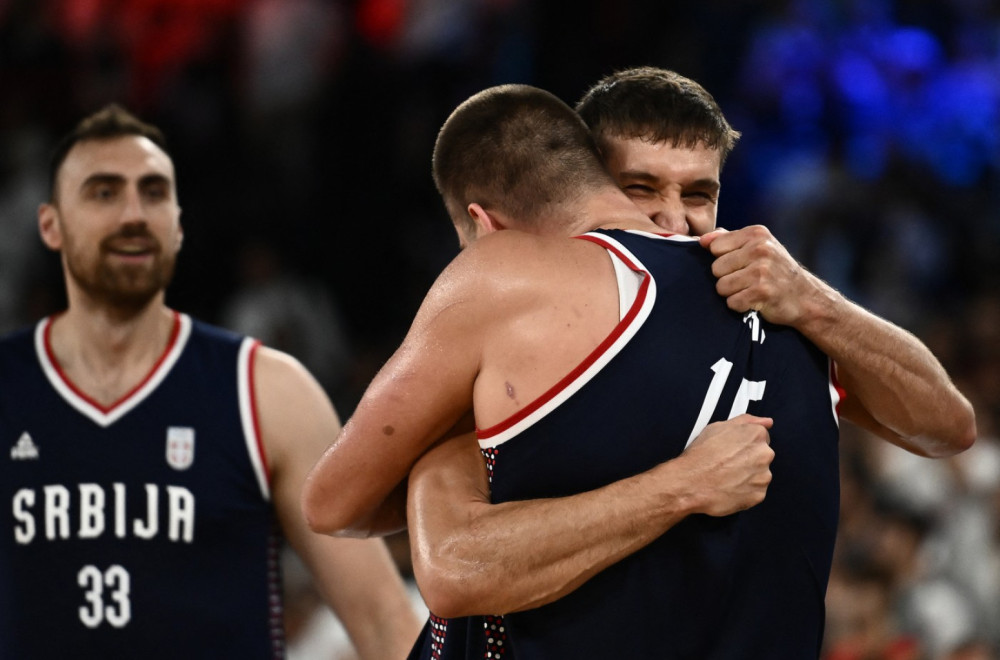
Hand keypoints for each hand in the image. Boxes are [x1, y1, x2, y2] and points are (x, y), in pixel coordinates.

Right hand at [677, 414, 773, 516]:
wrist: (691, 483)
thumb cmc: (701, 456)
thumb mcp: (717, 427)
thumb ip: (746, 421)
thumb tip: (766, 422)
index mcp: (756, 435)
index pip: (761, 437)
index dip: (745, 444)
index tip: (734, 450)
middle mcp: (764, 454)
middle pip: (762, 456)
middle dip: (749, 459)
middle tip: (728, 464)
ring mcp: (763, 476)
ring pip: (760, 474)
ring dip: (748, 476)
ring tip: (727, 477)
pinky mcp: (759, 495)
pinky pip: (756, 492)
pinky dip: (746, 491)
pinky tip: (730, 487)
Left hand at [700, 225, 817, 327]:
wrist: (806, 297)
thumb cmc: (776, 271)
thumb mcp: (757, 247)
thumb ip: (729, 239)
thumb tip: (702, 240)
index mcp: (756, 234)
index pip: (714, 246)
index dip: (723, 259)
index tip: (741, 264)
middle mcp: (760, 249)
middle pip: (715, 268)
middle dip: (727, 278)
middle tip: (747, 280)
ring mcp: (762, 270)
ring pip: (721, 286)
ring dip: (732, 293)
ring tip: (750, 290)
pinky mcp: (762, 292)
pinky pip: (732, 302)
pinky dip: (740, 306)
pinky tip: (755, 301)